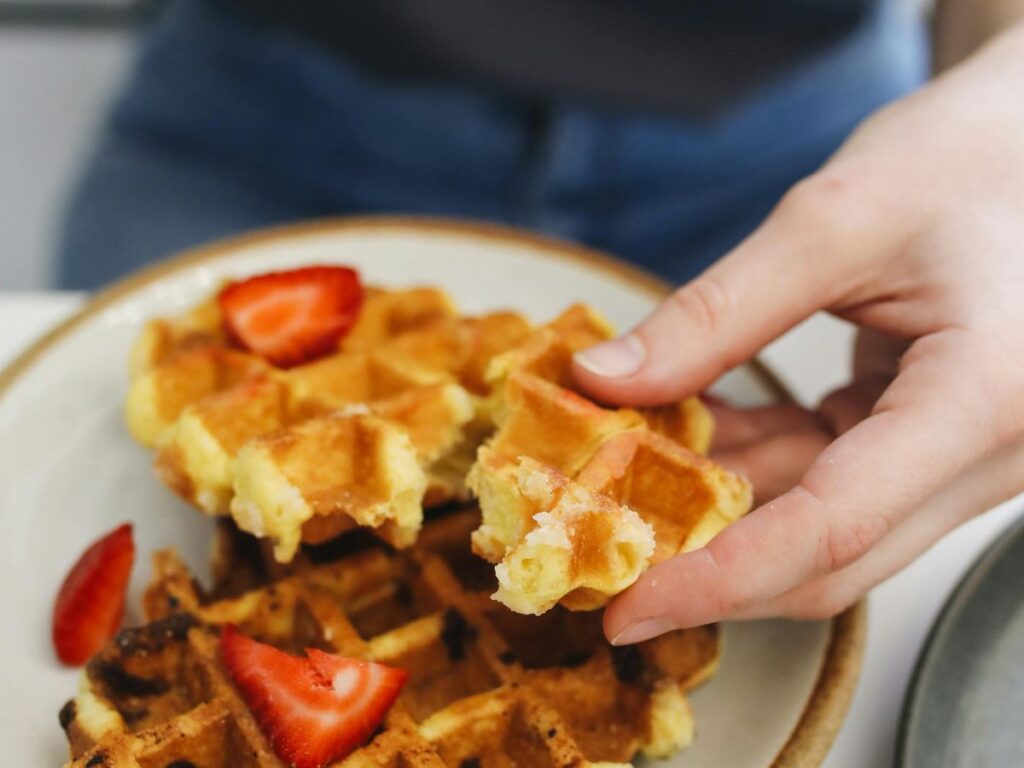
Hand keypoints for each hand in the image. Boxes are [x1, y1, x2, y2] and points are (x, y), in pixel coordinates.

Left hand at [572, 24, 1023, 644]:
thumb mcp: (831, 222)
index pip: (833, 528)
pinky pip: (838, 484)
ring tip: (629, 479)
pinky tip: (694, 438)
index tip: (628, 607)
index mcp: (984, 399)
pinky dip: (760, 468)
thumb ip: (715, 314)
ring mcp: (970, 457)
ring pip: (827, 527)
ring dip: (725, 510)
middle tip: (609, 568)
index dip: (718, 579)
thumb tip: (606, 382)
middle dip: (710, 568)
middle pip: (832, 556)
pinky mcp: (940, 443)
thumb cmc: (962, 159)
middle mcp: (992, 454)